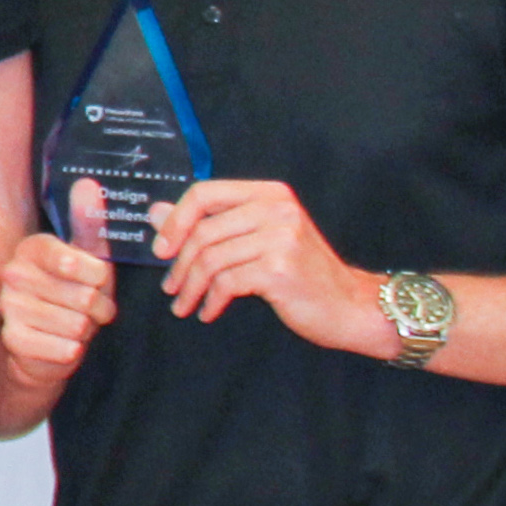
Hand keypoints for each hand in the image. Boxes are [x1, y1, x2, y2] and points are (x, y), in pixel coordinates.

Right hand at [0, 217, 121, 379]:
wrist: (45, 341)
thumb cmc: (72, 293)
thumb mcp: (87, 257)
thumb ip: (88, 221)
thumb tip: (88, 183)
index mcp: (31, 248)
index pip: (73, 260)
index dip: (98, 277)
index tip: (98, 280)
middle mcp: (13, 274)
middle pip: (84, 297)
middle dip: (99, 308)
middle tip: (91, 309)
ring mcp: (9, 307)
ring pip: (78, 325)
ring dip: (87, 331)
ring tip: (76, 326)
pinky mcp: (12, 340)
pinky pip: (65, 349)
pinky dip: (73, 351)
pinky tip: (62, 344)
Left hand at [153, 178, 384, 350]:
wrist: (351, 306)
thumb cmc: (302, 275)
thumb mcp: (256, 242)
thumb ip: (209, 224)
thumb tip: (155, 213)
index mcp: (269, 194)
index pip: (205, 193)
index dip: (175, 220)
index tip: (161, 250)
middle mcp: (277, 209)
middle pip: (203, 231)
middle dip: (179, 264)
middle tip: (170, 288)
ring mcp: (281, 238)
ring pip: (211, 259)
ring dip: (190, 287)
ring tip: (184, 305)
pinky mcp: (280, 269)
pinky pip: (226, 282)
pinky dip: (210, 301)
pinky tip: (208, 312)